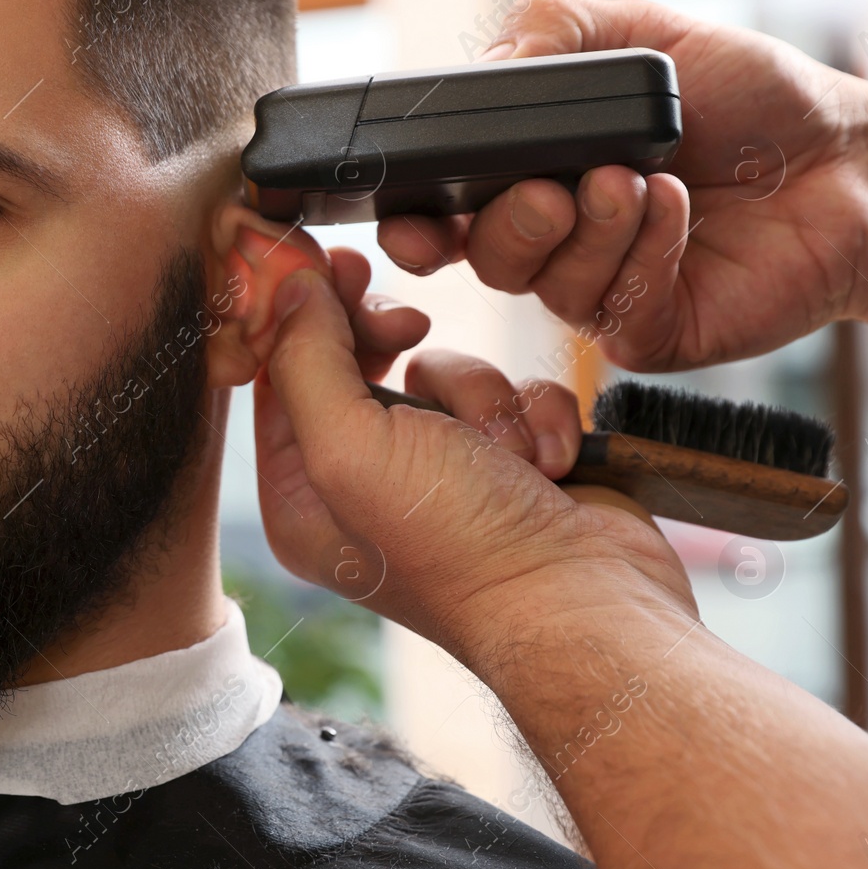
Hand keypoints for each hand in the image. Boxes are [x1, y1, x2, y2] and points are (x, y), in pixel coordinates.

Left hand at [252, 260, 691, 653]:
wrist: (589, 603)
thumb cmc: (462, 543)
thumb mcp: (353, 447)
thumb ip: (306, 361)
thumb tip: (291, 290)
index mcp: (303, 496)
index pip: (278, 379)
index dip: (303, 316)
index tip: (335, 265)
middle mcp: (366, 485)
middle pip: (358, 362)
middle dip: (396, 346)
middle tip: (410, 327)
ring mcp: (443, 474)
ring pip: (443, 370)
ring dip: (480, 396)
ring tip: (504, 452)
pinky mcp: (511, 464)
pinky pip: (510, 393)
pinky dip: (534, 417)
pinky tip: (549, 466)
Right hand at [376, 0, 867, 370]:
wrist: (846, 159)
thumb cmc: (746, 98)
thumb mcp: (638, 35)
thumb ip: (548, 32)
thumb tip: (484, 65)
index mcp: (528, 175)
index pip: (440, 215)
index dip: (413, 227)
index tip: (416, 225)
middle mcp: (553, 241)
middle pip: (481, 257)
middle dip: (507, 224)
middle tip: (552, 189)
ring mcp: (596, 292)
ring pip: (543, 286)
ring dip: (589, 229)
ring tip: (640, 180)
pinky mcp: (647, 332)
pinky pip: (611, 311)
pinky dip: (642, 254)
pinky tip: (679, 210)